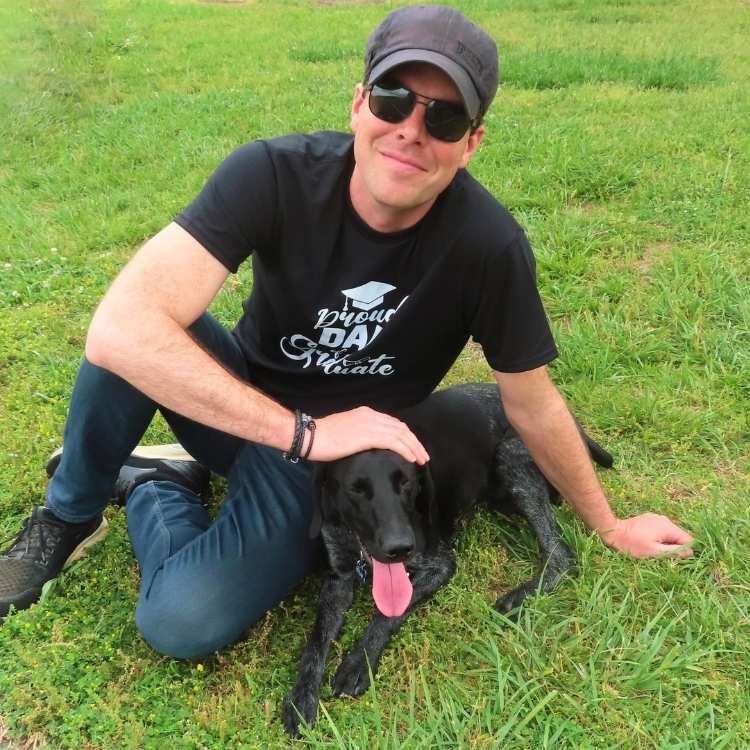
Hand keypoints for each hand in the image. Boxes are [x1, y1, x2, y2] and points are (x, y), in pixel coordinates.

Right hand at [308, 406, 428, 463]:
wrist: (310, 436)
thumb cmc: (323, 437)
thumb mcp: (346, 430)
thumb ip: (360, 433)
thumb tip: (369, 445)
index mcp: (366, 413)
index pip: (393, 423)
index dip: (406, 435)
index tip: (413, 447)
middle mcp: (371, 415)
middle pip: (401, 428)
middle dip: (415, 442)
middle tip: (423, 455)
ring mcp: (370, 424)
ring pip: (401, 435)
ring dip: (414, 447)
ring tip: (422, 459)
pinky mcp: (368, 435)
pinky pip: (394, 442)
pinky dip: (405, 450)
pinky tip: (411, 458)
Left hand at [598, 512, 693, 557]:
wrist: (613, 532)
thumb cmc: (633, 544)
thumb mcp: (654, 552)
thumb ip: (674, 552)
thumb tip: (691, 553)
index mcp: (668, 527)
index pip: (689, 540)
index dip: (686, 551)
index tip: (678, 560)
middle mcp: (665, 520)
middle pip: (679, 536)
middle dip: (676, 547)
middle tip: (664, 556)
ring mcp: (656, 518)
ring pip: (670, 534)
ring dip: (667, 543)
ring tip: (655, 550)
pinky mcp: (649, 520)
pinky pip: (661, 530)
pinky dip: (659, 538)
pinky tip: (649, 543)